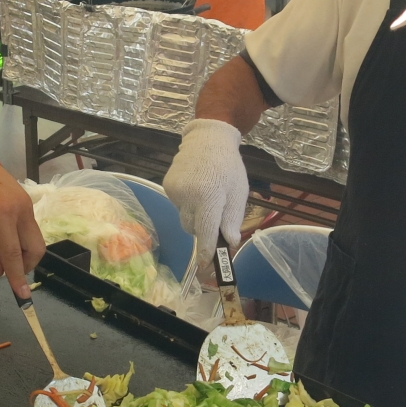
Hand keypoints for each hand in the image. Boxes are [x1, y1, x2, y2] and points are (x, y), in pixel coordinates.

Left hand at [0, 136, 44, 295]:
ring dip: (22, 252)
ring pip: (35, 239)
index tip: (23, 296)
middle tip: (3, 267)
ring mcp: (27, 203)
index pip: (13, 253)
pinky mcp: (27, 200)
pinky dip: (20, 238)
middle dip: (24, 265)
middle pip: (35, 249)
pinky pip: (30, 228)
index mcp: (1, 215)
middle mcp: (20, 209)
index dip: (18, 276)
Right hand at [163, 119, 247, 265]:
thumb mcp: (238, 192)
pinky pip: (178, 206)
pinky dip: (187, 204)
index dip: (207, 252)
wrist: (207, 138)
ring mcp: (175, 192)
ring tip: (205, 196)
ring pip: (184, 218)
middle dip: (203, 229)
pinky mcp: (167, 187)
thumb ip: (232, 219)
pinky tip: (195, 188)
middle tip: (214, 216)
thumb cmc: (228, 166)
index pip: (206, 233)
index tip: (208, 267)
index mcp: (209, 198)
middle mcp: (188, 196)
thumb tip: (229, 244)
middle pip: (193, 229)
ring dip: (194, 216)